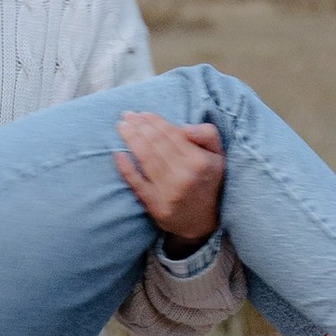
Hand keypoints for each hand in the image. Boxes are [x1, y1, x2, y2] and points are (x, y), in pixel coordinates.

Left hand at [116, 111, 223, 249]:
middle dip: (139, 126)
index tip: (142, 114)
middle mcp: (185, 175)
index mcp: (200, 161)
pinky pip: (137, 183)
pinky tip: (117, 154)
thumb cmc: (209, 182)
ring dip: (131, 139)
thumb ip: (207, 135)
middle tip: (126, 115)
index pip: (172, 134)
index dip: (154, 121)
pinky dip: (125, 167)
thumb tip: (184, 126)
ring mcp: (169, 192)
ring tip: (121, 127)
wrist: (205, 222)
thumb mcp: (219, 157)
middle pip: (156, 144)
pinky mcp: (156, 206)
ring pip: (146, 159)